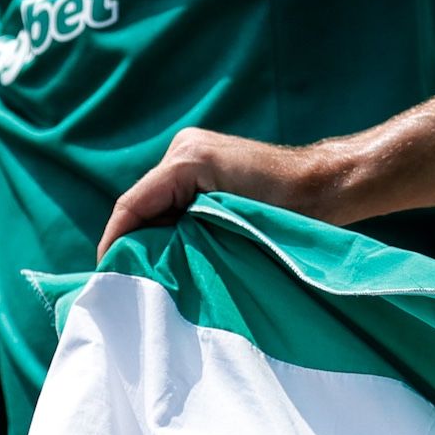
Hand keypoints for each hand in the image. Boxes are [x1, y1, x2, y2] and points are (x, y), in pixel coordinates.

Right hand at [98, 126, 375, 255]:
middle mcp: (184, 150)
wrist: (328, 185)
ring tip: (144, 276)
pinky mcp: (206, 166)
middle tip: (123, 284)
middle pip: (141, 205)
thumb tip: (150, 263)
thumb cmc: (290, 208)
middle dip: (132, 242)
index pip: (133, 205)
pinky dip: (169, 227)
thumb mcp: (231, 226)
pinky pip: (174, 200)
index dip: (115, 242)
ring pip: (156, 204)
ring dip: (152, 237)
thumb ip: (186, 238)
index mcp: (187, 160)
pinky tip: (169, 257)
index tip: (106, 279)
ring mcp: (194, 154)